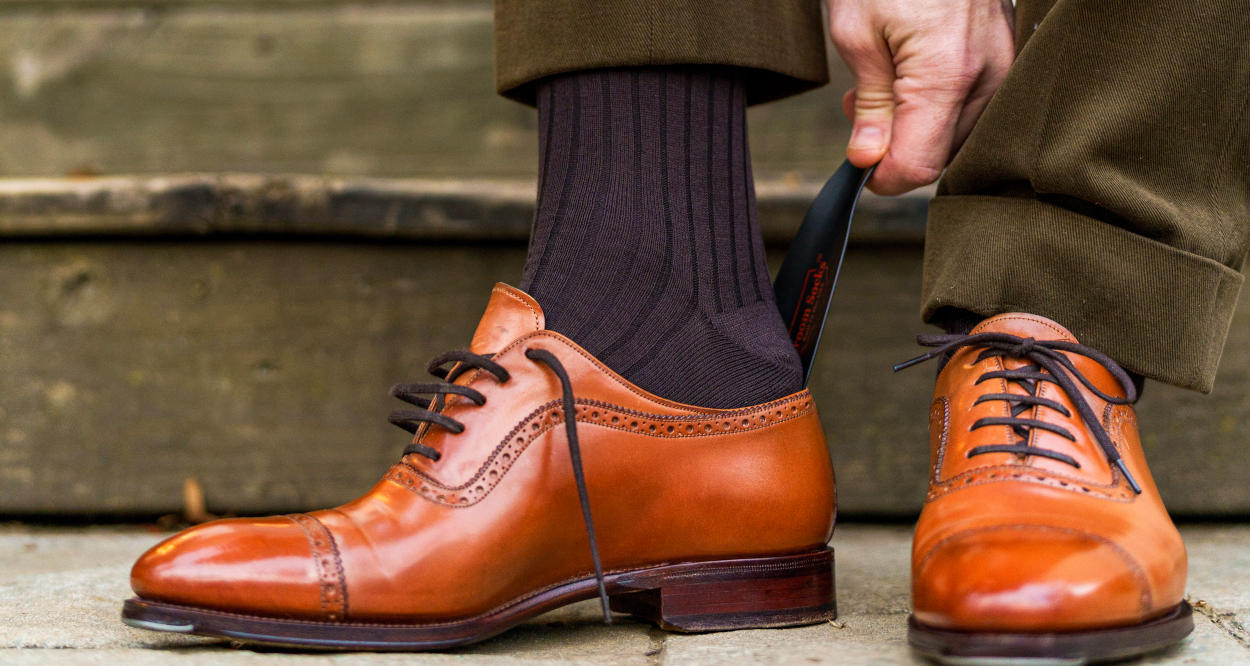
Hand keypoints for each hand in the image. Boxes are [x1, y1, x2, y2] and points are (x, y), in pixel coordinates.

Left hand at [829, 0, 1013, 194]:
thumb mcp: (857, 34)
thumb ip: (870, 105)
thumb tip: (867, 159)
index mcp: (948, 75)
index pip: (920, 165)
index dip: (883, 178)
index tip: (857, 169)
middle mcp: (987, 76)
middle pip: (942, 155)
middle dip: (896, 149)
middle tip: (858, 114)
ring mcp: (1002, 65)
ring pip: (958, 135)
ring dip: (915, 128)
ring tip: (880, 87)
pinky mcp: (1004, 55)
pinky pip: (972, 105)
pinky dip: (936, 105)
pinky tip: (908, 77)